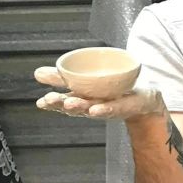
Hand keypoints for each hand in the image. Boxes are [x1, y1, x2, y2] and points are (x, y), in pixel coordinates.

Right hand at [33, 66, 162, 119]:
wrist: (145, 101)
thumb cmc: (113, 91)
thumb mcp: (86, 81)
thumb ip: (62, 77)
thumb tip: (37, 73)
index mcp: (84, 99)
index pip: (65, 101)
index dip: (53, 103)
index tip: (42, 102)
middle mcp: (95, 105)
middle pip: (77, 106)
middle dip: (64, 104)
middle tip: (52, 100)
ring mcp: (111, 106)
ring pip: (93, 108)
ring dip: (81, 107)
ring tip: (70, 104)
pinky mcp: (128, 105)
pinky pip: (116, 107)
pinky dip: (106, 109)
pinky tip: (96, 109)